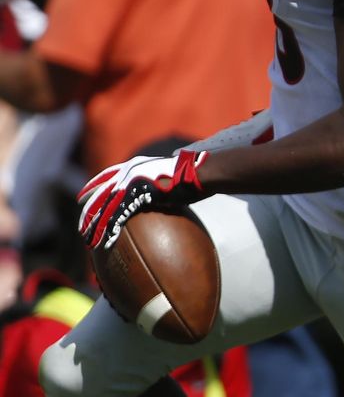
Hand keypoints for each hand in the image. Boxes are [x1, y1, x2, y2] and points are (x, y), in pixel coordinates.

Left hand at [77, 151, 207, 249]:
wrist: (197, 173)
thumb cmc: (190, 175)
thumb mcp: (167, 175)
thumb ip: (156, 182)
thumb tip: (159, 194)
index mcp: (134, 165)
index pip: (106, 176)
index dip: (91, 187)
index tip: (81, 197)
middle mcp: (127, 172)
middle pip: (100, 195)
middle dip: (88, 213)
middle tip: (82, 228)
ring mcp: (131, 182)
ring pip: (105, 208)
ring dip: (95, 226)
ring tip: (90, 241)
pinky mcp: (136, 195)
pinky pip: (117, 216)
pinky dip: (110, 230)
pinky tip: (106, 242)